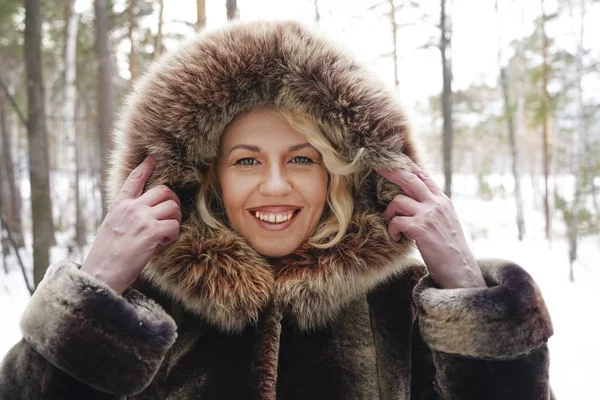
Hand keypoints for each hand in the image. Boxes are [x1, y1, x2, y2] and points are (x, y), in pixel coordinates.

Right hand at [82, 157, 181, 294]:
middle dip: (173, 201)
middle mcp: (131, 208)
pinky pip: (174, 225)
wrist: (101, 273)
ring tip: (166, 233)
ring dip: (175, 220)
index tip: (153, 159)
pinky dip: (173, 235)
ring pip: (172, 207)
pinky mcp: (151, 232)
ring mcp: (142, 218)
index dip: (145, 168)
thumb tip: (144, 215)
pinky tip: (163, 243)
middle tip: (171, 215)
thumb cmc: (106, 256)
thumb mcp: (111, 227)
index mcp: (119, 205)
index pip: (133, 180)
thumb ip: (126, 216)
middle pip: (163, 191)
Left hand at [377, 159, 484, 288]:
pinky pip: (395, 221)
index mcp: (442, 200)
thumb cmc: (450, 248)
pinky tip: (396, 238)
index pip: (423, 176)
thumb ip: (433, 207)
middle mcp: (436, 203)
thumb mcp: (446, 220)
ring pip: (397, 201)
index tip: (393, 161)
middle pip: (408, 178)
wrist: (460, 268)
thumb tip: (416, 198)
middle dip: (390, 171)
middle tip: (377, 167)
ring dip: (390, 213)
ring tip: (393, 225)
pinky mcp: (420, 228)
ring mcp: (428, 214)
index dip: (407, 166)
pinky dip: (392, 229)